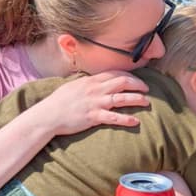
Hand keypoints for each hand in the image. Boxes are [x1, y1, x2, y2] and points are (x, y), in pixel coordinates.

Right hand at [27, 70, 150, 136]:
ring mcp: (95, 103)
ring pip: (122, 98)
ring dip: (137, 99)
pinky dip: (126, 119)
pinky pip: (113, 117)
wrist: (48, 115)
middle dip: (138, 84)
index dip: (129, 75)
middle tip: (147, 89)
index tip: (137, 80)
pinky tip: (135, 121)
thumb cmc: (58, 102)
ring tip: (147, 102)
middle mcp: (95, 89)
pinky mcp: (93, 117)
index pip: (115, 73)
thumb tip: (93, 82)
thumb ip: (85, 83)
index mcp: (90, 80)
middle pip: (122, 82)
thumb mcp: (72, 86)